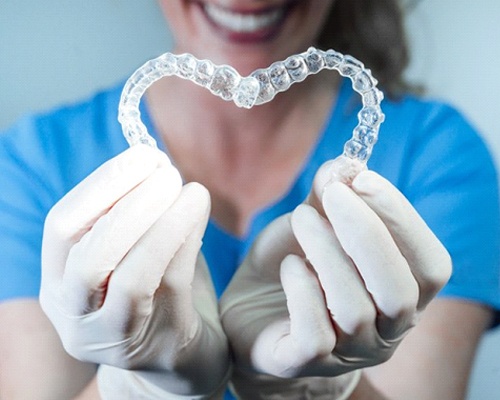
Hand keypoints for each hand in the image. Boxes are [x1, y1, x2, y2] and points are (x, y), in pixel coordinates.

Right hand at [40, 145, 228, 398]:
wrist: (177, 355)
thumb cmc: (154, 292)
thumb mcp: (130, 253)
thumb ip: (133, 216)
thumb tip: (155, 165)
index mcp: (59, 282)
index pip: (62, 228)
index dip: (101, 186)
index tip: (143, 155)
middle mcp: (74, 314)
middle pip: (88, 257)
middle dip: (130, 204)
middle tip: (167, 170)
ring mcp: (112, 337)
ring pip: (129, 278)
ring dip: (162, 224)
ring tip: (191, 189)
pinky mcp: (156, 346)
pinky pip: (170, 287)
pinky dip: (185, 242)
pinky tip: (199, 212)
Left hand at [220, 156, 451, 398]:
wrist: (249, 309)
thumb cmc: (293, 264)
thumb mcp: (313, 222)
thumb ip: (330, 195)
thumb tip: (345, 164)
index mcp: (401, 294)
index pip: (430, 265)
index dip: (402, 219)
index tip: (363, 178)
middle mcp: (385, 331)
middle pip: (400, 292)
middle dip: (367, 233)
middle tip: (332, 194)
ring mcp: (348, 353)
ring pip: (355, 310)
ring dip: (326, 252)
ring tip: (301, 219)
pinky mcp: (305, 363)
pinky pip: (316, 335)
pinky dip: (303, 291)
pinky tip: (290, 267)